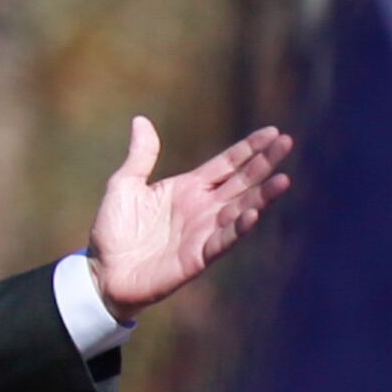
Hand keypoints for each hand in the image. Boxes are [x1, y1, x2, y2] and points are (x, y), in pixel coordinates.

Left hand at [84, 118, 295, 320]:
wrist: (103, 272)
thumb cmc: (113, 230)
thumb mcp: (124, 185)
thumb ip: (140, 155)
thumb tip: (141, 119)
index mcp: (188, 188)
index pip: (227, 164)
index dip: (249, 149)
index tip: (273, 132)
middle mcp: (202, 208)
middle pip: (241, 182)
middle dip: (265, 163)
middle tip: (288, 142)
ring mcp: (203, 232)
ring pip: (240, 210)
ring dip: (263, 196)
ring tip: (284, 179)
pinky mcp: (197, 257)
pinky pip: (223, 241)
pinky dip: (239, 228)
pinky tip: (255, 213)